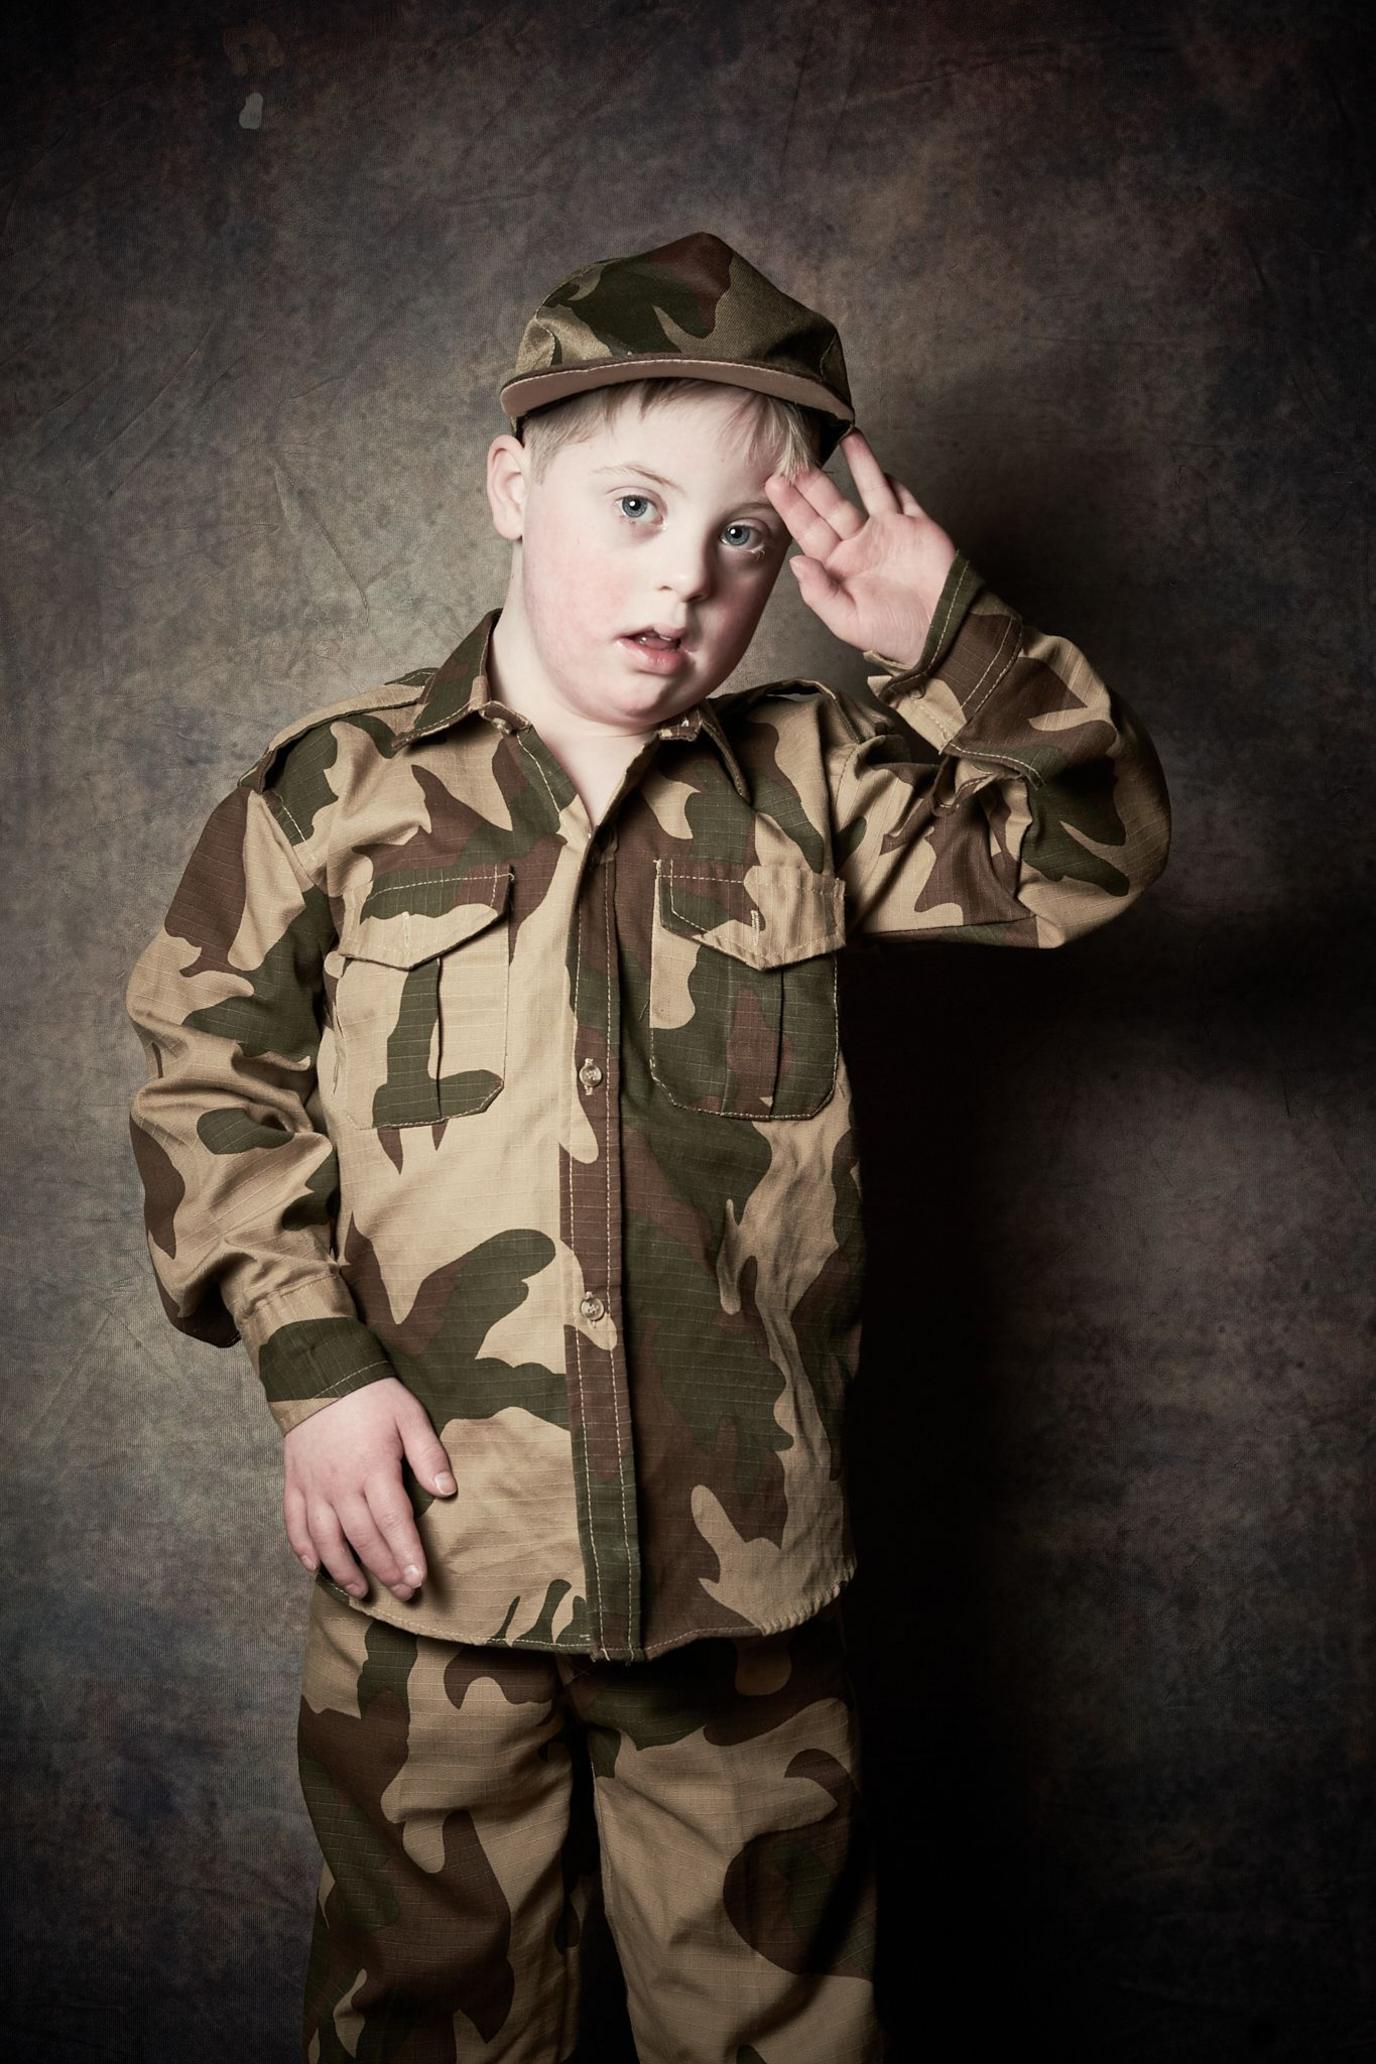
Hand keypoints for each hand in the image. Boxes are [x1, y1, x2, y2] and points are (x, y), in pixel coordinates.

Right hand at [282, 1376, 455, 1601]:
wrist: (319, 1373)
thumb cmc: (371, 1395)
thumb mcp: (408, 1415)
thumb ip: (428, 1454)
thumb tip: (447, 1491)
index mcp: (372, 1468)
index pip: (392, 1521)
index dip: (406, 1553)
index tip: (418, 1580)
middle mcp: (340, 1484)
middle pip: (362, 1538)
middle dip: (385, 1570)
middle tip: (404, 1593)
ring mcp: (313, 1486)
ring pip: (326, 1539)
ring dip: (344, 1570)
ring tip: (362, 1591)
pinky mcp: (294, 1483)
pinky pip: (294, 1524)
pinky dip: (303, 1549)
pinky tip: (316, 1567)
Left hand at [764, 426, 958, 667]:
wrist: (941, 630)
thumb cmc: (893, 634)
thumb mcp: (847, 621)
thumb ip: (819, 592)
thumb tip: (796, 562)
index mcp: (839, 568)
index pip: (809, 531)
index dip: (791, 507)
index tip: (774, 482)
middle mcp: (860, 546)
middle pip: (832, 506)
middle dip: (814, 483)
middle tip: (796, 456)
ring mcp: (888, 533)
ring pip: (868, 490)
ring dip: (858, 464)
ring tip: (844, 437)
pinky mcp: (917, 526)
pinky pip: (902, 498)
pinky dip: (892, 481)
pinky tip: (878, 465)